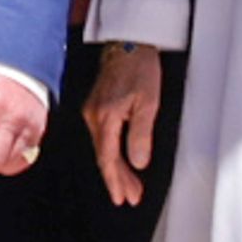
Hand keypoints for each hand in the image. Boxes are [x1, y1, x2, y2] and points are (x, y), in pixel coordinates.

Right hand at [82, 44, 163, 208]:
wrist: (128, 43)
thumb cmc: (139, 68)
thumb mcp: (148, 102)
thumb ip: (141, 135)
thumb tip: (138, 163)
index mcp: (105, 118)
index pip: (108, 159)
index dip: (116, 181)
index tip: (123, 198)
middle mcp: (93, 117)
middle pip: (104, 157)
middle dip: (118, 180)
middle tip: (130, 198)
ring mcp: (92, 112)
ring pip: (103, 148)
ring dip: (116, 168)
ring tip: (130, 186)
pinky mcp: (96, 107)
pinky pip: (102, 137)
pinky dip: (112, 152)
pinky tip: (121, 159)